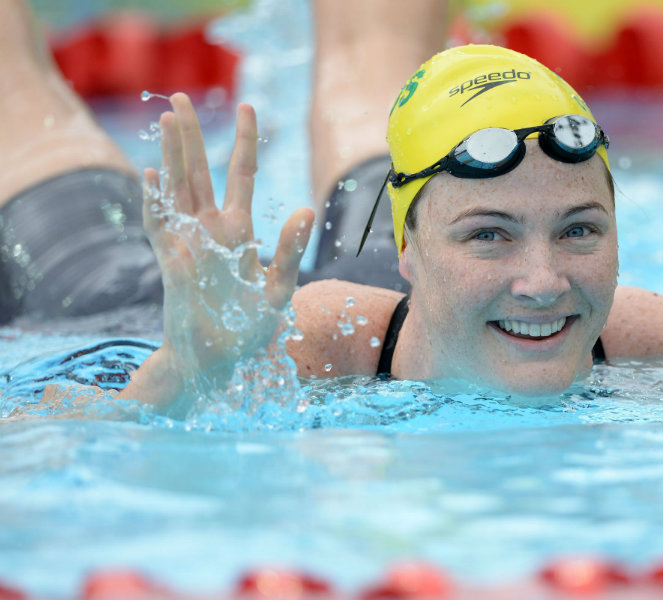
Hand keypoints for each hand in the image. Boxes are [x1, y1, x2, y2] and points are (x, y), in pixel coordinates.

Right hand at [142, 93, 312, 390]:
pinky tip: (152, 175)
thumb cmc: (250, 326)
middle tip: (180, 97)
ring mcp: (187, 243)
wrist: (219, 360)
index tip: (247, 107)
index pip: (240, 174)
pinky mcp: (170, 263)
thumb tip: (305, 210)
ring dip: (172, 155)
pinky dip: (155, 201)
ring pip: (176, 188)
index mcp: (238, 229)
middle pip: (198, 171)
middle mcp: (209, 229)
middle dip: (190, 135)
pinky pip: (159, 225)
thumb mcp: (279, 288)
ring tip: (168, 118)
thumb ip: (290, 251)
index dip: (244, 141)